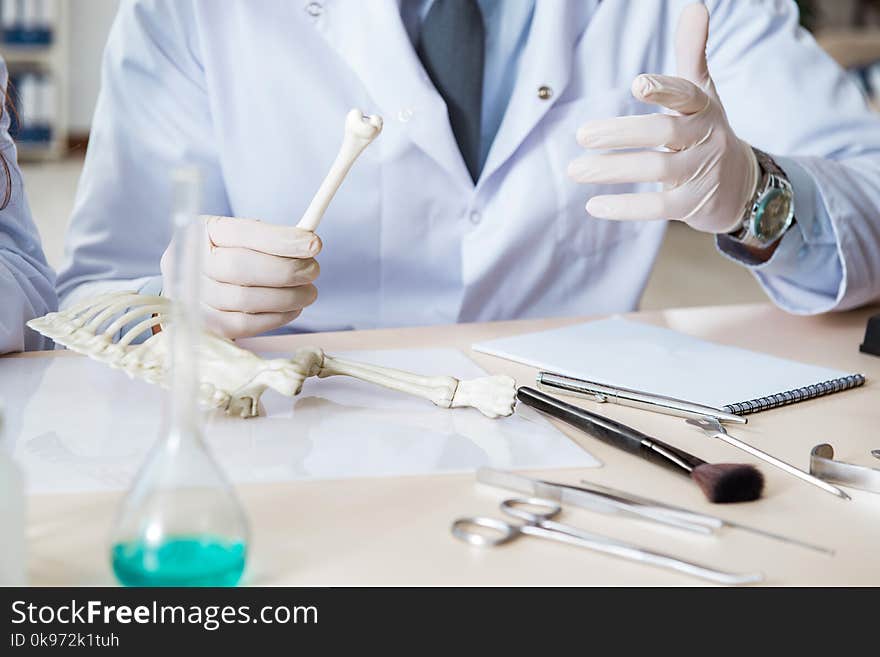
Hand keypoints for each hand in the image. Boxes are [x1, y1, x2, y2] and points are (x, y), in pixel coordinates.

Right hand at [160, 215, 320, 338]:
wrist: (199, 287)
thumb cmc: (229, 256)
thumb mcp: (241, 238)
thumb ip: (270, 238)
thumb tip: (309, 244)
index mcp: (199, 230)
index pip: (242, 232)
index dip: (281, 239)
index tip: (314, 244)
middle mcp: (186, 262)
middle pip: (240, 267)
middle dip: (286, 270)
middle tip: (313, 271)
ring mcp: (190, 296)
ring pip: (245, 299)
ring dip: (286, 297)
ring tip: (308, 292)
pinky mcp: (203, 325)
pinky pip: (243, 324)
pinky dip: (276, 317)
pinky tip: (293, 308)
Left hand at [568, 3, 758, 233]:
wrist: (741, 186)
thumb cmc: (707, 131)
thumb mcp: (703, 93)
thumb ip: (692, 53)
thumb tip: (695, 4)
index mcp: (704, 108)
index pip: (687, 95)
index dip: (664, 89)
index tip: (637, 84)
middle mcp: (705, 139)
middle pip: (664, 133)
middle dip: (622, 134)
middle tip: (582, 135)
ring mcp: (700, 173)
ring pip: (656, 170)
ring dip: (612, 170)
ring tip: (575, 169)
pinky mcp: (691, 206)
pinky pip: (657, 207)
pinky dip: (625, 208)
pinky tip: (593, 206)